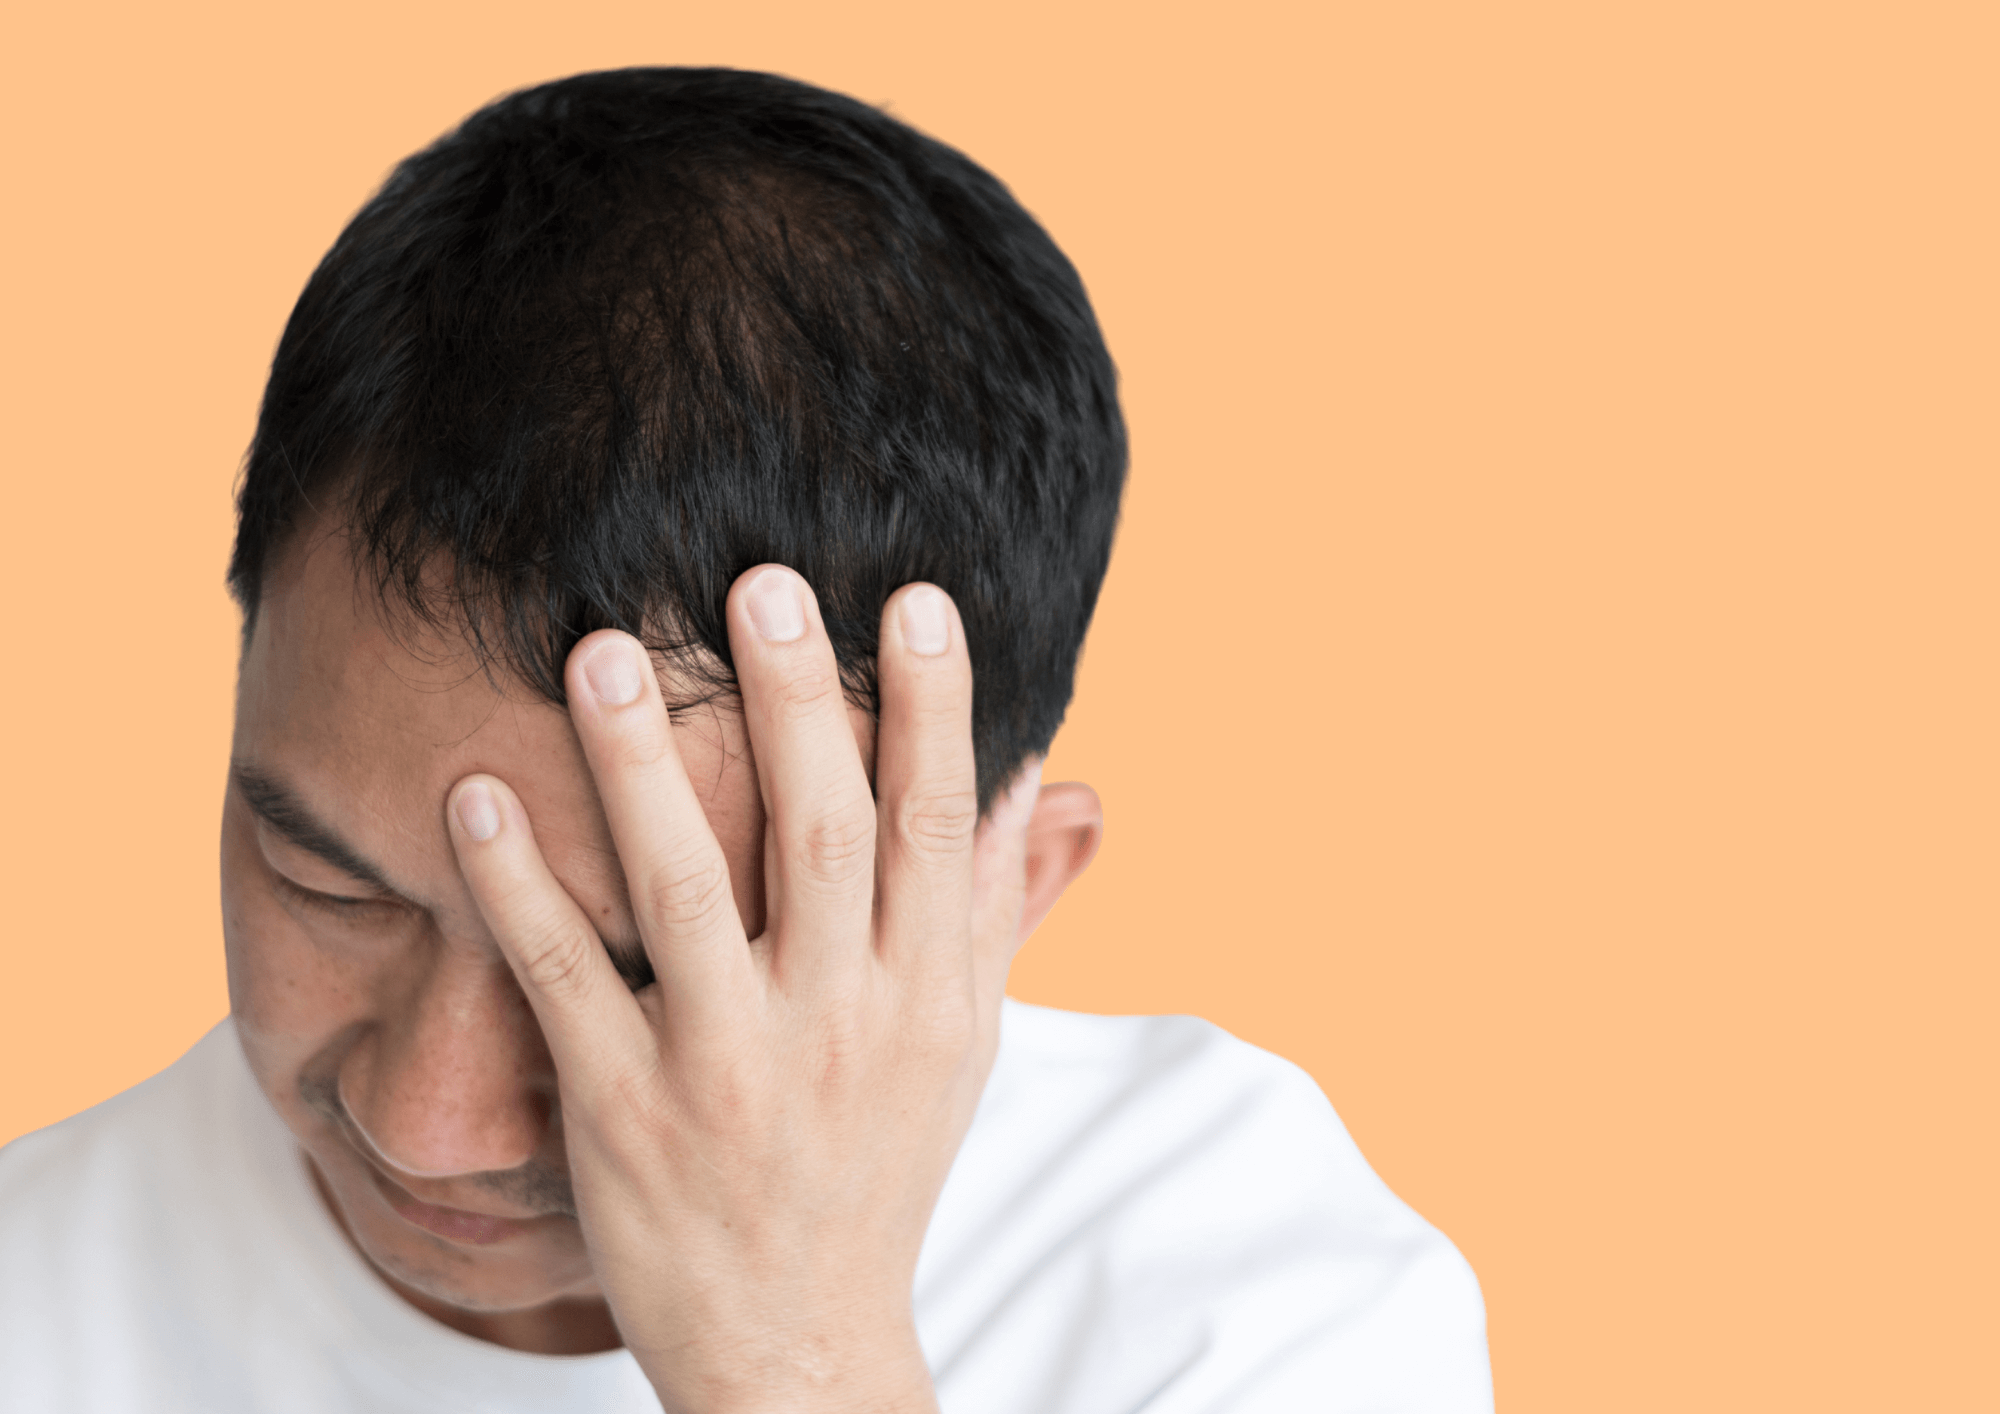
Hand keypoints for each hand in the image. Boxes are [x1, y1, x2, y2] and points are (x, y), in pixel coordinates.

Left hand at [445, 566, 1030, 1412]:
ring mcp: (727, 1067)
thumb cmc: (881, 1165)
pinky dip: (516, 890)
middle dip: (794, 703)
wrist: (797, 1344)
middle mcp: (840, 1022)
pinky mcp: (623, 1111)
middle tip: (759, 583)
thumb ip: (999, 903)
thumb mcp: (965, 1039)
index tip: (917, 600)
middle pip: (820, 835)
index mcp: (928, 992)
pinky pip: (565, 982)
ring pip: (681, 892)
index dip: (934, 709)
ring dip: (638, 767)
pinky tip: (475, 798)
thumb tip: (1053, 774)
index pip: (939, 828)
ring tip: (597, 652)